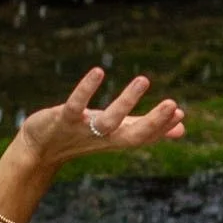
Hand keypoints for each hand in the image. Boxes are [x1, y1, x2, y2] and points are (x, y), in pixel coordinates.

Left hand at [0, 66, 185, 222]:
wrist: (39, 149)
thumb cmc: (81, 137)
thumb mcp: (116, 133)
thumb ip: (146, 128)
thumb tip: (183, 127)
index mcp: (117, 139)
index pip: (144, 136)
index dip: (162, 128)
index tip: (180, 114)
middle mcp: (102, 137)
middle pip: (132, 136)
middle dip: (153, 123)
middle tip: (173, 106)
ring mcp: (83, 129)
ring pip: (108, 120)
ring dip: (126, 101)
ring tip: (144, 80)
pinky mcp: (63, 119)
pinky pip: (76, 105)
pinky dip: (86, 90)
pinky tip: (98, 72)